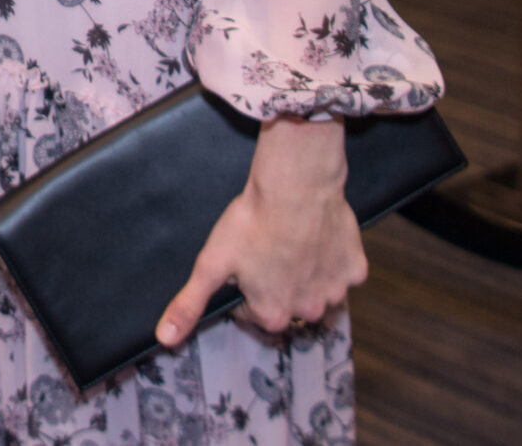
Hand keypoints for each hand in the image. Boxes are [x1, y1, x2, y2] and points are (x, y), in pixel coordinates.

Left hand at [157, 116, 365, 344]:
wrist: (295, 184)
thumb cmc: (252, 222)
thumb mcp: (211, 264)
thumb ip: (190, 304)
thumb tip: (165, 338)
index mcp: (272, 315)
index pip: (254, 313)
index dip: (245, 288)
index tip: (243, 264)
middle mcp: (308, 311)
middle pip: (289, 304)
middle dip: (277, 285)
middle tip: (267, 251)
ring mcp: (336, 291)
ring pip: (318, 290)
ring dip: (307, 275)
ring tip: (291, 243)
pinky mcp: (356, 269)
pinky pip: (344, 271)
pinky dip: (333, 259)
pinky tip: (317, 237)